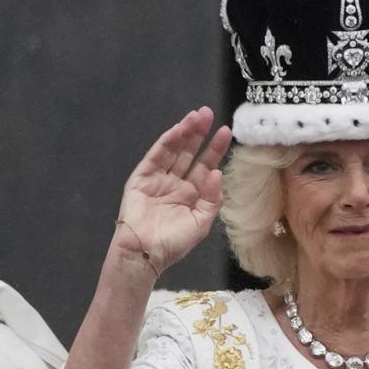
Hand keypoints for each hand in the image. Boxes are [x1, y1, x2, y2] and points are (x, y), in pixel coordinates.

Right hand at [108, 107, 233, 278]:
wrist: (145, 254)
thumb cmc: (173, 244)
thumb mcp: (201, 223)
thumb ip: (212, 199)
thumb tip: (217, 173)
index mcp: (192, 194)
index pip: (206, 166)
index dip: (215, 149)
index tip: (226, 132)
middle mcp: (176, 183)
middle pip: (190, 153)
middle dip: (200, 134)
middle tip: (209, 114)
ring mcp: (159, 179)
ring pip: (174, 150)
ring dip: (185, 132)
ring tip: (196, 116)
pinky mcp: (142, 177)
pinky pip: (156, 156)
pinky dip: (167, 142)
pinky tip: (178, 130)